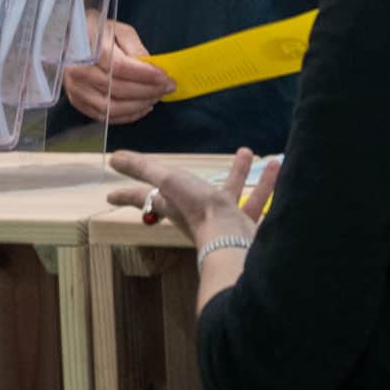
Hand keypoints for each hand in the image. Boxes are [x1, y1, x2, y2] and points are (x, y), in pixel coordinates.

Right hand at [63, 21, 175, 124]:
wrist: (69, 39)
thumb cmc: (97, 32)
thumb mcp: (119, 30)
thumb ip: (135, 47)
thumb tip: (151, 68)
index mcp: (90, 50)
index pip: (120, 67)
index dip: (145, 75)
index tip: (165, 77)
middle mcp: (79, 72)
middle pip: (117, 89)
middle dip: (147, 91)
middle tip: (167, 88)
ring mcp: (76, 90)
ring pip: (111, 108)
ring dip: (138, 106)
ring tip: (156, 98)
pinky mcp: (77, 102)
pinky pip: (104, 117)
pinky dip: (127, 116)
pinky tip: (142, 108)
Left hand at [106, 146, 280, 243]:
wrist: (234, 238)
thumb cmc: (196, 209)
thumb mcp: (166, 181)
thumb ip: (142, 169)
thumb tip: (113, 158)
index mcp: (173, 205)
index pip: (144, 198)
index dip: (128, 195)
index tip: (110, 196)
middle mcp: (197, 213)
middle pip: (196, 191)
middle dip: (196, 175)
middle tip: (197, 166)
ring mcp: (224, 220)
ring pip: (233, 192)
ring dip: (240, 172)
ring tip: (250, 152)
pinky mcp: (247, 226)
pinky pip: (257, 202)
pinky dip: (267, 185)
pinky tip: (279, 168)